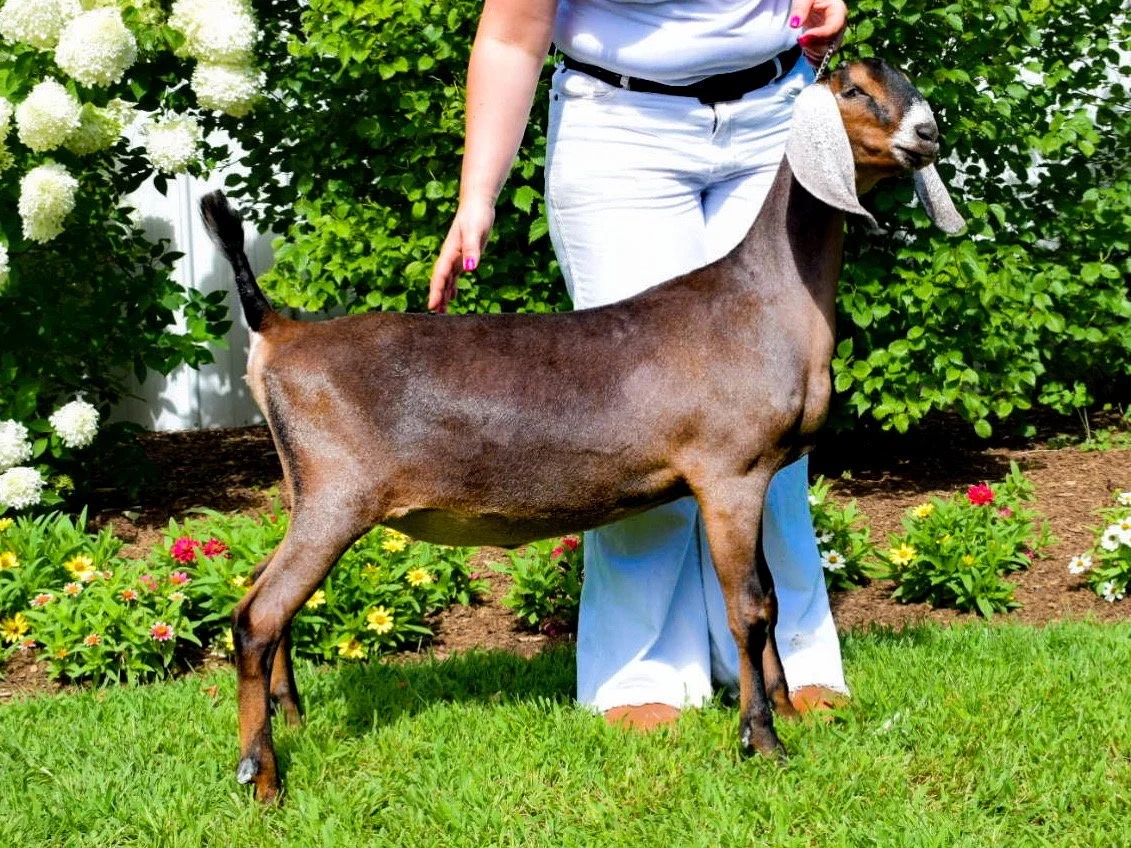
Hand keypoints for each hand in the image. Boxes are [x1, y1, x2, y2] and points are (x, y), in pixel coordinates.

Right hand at [428, 197, 494, 311]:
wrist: (477, 205)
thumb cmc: (476, 216)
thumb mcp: (475, 232)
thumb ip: (471, 250)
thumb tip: (469, 269)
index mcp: (450, 252)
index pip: (440, 275)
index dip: (436, 291)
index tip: (432, 306)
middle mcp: (450, 256)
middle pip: (441, 280)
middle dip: (437, 296)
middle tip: (436, 313)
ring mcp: (456, 257)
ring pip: (447, 280)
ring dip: (444, 294)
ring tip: (441, 311)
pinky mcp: (463, 256)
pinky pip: (454, 275)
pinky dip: (452, 287)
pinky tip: (453, 297)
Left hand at [789, 0, 847, 66]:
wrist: (811, 2)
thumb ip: (800, 8)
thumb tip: (794, 24)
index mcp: (838, 11)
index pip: (833, 28)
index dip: (819, 35)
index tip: (802, 37)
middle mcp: (839, 26)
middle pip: (832, 44)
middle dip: (814, 45)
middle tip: (800, 39)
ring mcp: (834, 37)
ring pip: (828, 53)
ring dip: (812, 53)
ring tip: (802, 41)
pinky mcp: (827, 44)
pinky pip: (824, 58)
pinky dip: (814, 59)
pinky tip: (806, 53)